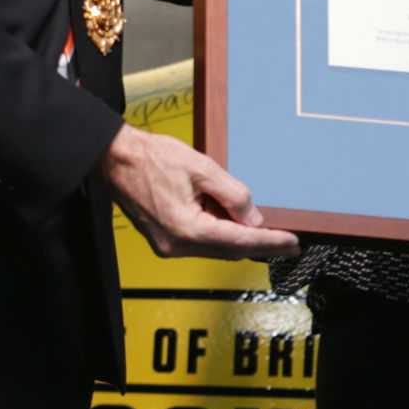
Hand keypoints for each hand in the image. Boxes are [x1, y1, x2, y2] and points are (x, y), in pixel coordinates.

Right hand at [103, 123, 299, 260]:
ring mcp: (168, 246)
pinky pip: (200, 242)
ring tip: (257, 222)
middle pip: (229, 250)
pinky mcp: (164, 240)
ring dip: (237, 236)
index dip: (270, 242)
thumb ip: (233, 195)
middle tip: (286, 240)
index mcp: (187, 229)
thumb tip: (254, 219)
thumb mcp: (203, 168)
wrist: (116, 159)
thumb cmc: (153, 158)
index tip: (293, 244)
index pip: (240, 241)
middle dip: (258, 243)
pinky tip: (227, 218)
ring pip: (216, 248)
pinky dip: (218, 232)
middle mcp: (177, 245)